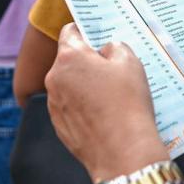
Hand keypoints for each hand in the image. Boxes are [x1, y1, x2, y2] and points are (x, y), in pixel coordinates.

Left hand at [45, 24, 167, 182]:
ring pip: (69, 85)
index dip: (85, 31)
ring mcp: (54, 105)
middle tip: (112, 69)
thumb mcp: (130, 62)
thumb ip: (115, 47)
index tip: (96, 35)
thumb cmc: (127, 104)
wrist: (123, 153)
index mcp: (69, 57)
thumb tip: (106, 50)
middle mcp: (54, 79)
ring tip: (111, 96)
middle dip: (88, 61)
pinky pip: (70, 107)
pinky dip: (83, 107)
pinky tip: (104, 115)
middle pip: (69, 60)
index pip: (70, 32)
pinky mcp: (59, 127)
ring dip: (84, 85)